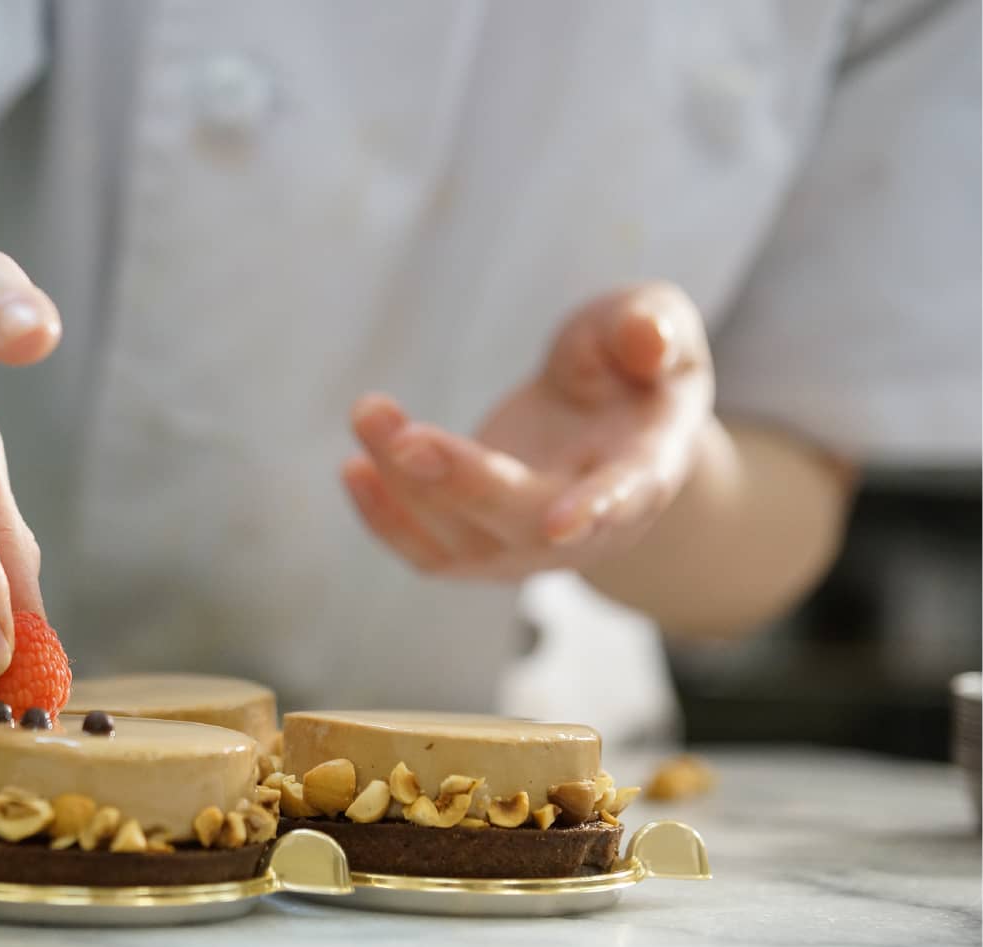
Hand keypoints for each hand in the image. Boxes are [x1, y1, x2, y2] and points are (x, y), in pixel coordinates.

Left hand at [342, 282, 713, 580]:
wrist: (608, 420)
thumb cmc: (633, 365)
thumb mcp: (658, 326)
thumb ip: (652, 328)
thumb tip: (647, 338)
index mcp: (645, 468)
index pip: (625, 496)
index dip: (596, 509)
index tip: (558, 523)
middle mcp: (587, 527)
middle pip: (520, 521)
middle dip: (461, 482)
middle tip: (405, 438)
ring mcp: (529, 549)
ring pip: (462, 539)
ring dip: (406, 482)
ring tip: (368, 411)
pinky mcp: (479, 548)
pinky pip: (427, 554)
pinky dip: (385, 518)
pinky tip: (354, 467)